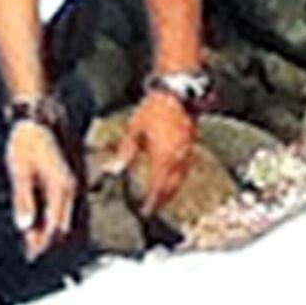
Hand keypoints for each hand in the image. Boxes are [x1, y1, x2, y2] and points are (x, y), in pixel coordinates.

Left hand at [5, 114, 78, 258]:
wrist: (38, 117)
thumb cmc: (27, 140)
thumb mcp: (20, 170)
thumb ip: (23, 199)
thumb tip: (25, 226)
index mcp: (61, 188)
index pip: (55, 226)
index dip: (43, 243)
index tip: (31, 255)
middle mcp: (71, 188)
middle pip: (64, 226)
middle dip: (48, 242)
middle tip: (31, 253)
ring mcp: (72, 184)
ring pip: (66, 218)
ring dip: (51, 231)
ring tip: (34, 241)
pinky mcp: (68, 180)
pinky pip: (65, 207)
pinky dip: (53, 218)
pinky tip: (41, 221)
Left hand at [106, 90, 199, 215]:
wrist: (177, 94)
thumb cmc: (155, 108)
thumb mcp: (135, 129)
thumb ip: (126, 151)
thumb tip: (115, 168)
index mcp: (162, 157)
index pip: (157, 187)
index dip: (152, 201)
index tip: (145, 211)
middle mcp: (176, 158)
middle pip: (170, 187)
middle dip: (162, 200)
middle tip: (154, 209)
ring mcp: (186, 153)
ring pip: (179, 180)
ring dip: (171, 191)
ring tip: (163, 199)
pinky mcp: (190, 146)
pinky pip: (184, 170)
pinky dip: (177, 179)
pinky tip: (172, 179)